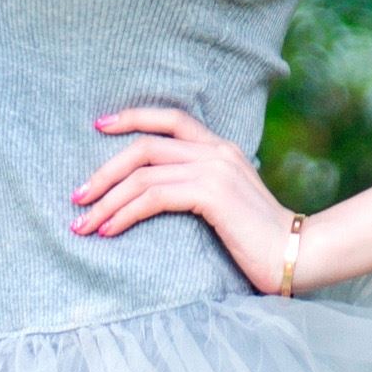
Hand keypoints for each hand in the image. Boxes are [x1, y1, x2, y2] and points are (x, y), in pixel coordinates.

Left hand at [79, 101, 300, 288]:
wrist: (294, 255)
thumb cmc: (257, 239)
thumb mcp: (226, 204)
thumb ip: (200, 188)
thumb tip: (158, 196)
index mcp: (221, 148)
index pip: (171, 118)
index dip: (132, 117)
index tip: (99, 125)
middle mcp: (217, 151)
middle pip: (145, 145)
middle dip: (103, 171)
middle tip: (77, 197)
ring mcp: (215, 169)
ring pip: (143, 172)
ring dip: (106, 199)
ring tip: (83, 224)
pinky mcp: (212, 193)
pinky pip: (154, 195)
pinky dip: (125, 212)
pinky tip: (110, 231)